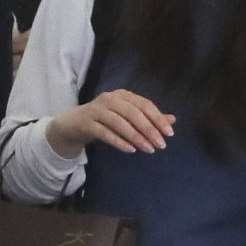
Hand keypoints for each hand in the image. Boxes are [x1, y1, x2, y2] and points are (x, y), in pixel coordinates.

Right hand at [45, 88, 175, 159]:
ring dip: (136, 137)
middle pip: (133, 113)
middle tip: (161, 145)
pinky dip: (119, 141)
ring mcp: (97, 110)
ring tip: (149, 150)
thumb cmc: (104, 120)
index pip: (144, 104)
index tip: (169, 134)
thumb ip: (148, 118)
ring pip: (120, 123)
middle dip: (149, 129)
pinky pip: (105, 132)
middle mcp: (110, 99)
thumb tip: (172, 120)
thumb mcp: (126, 118)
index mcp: (123, 95)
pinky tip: (131, 150)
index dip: (158, 118)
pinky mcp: (87, 122)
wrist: (73, 124)